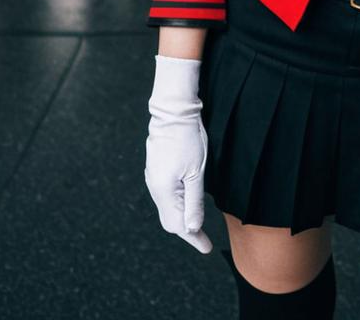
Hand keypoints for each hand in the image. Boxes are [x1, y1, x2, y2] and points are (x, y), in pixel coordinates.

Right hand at [144, 54, 212, 253]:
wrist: (173, 112)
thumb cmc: (188, 140)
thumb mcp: (196, 173)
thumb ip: (194, 202)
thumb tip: (191, 229)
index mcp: (164, 191)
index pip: (178, 225)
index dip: (193, 238)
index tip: (206, 248)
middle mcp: (154, 187)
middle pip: (169, 219)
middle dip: (186, 231)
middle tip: (203, 239)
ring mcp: (153, 177)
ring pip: (166, 207)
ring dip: (181, 217)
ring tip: (196, 224)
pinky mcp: (155, 169)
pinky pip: (164, 195)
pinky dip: (176, 204)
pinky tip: (185, 202)